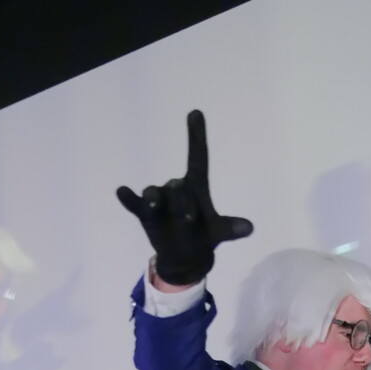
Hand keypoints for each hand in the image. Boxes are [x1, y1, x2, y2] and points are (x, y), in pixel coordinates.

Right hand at [117, 111, 252, 285]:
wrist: (185, 257)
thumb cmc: (203, 235)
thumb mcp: (218, 232)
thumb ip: (230, 228)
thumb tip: (249, 228)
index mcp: (196, 185)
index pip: (198, 156)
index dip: (196, 135)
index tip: (196, 112)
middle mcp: (175, 187)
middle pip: (177, 187)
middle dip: (182, 201)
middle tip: (190, 220)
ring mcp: (158, 200)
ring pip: (155, 193)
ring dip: (154, 198)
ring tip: (154, 206)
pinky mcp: (144, 213)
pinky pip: (135, 203)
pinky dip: (128, 198)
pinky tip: (121, 191)